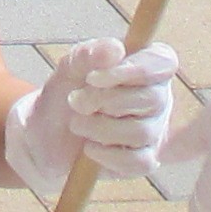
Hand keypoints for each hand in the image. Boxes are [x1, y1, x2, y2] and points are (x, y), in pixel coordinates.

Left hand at [3, 35, 183, 193]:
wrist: (47, 134)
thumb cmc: (66, 91)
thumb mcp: (70, 68)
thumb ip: (89, 54)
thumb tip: (116, 49)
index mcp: (148, 65)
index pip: (163, 63)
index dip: (133, 69)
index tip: (93, 77)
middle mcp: (158, 97)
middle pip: (151, 99)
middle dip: (105, 101)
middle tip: (75, 101)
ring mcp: (154, 130)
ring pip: (141, 132)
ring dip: (99, 129)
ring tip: (77, 124)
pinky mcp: (144, 159)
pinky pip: (139, 162)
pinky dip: (107, 155)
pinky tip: (90, 148)